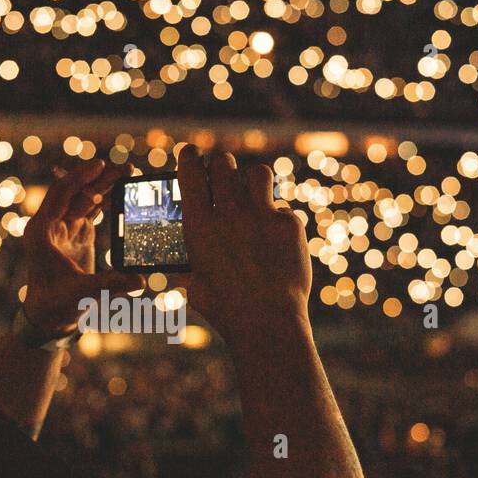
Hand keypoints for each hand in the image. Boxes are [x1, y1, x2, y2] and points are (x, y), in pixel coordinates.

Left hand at [21, 159, 144, 336]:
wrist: (49, 318)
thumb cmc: (56, 306)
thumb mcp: (82, 293)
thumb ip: (111, 284)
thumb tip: (141, 281)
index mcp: (41, 232)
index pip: (61, 194)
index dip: (81, 177)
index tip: (101, 165)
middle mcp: (50, 226)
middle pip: (76, 193)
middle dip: (100, 178)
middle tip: (126, 168)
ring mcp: (64, 230)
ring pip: (85, 200)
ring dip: (105, 186)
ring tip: (128, 174)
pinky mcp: (77, 237)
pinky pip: (91, 212)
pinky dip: (106, 202)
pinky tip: (122, 192)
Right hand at [175, 146, 311, 345]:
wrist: (267, 323)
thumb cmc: (225, 309)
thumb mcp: (195, 284)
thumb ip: (192, 261)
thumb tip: (188, 258)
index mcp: (199, 225)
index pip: (191, 172)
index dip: (189, 158)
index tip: (190, 154)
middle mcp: (229, 213)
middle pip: (224, 164)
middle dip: (221, 167)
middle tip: (222, 177)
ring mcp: (262, 216)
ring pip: (258, 174)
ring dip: (252, 182)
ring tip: (252, 197)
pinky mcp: (289, 225)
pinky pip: (282, 208)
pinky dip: (277, 219)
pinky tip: (275, 238)